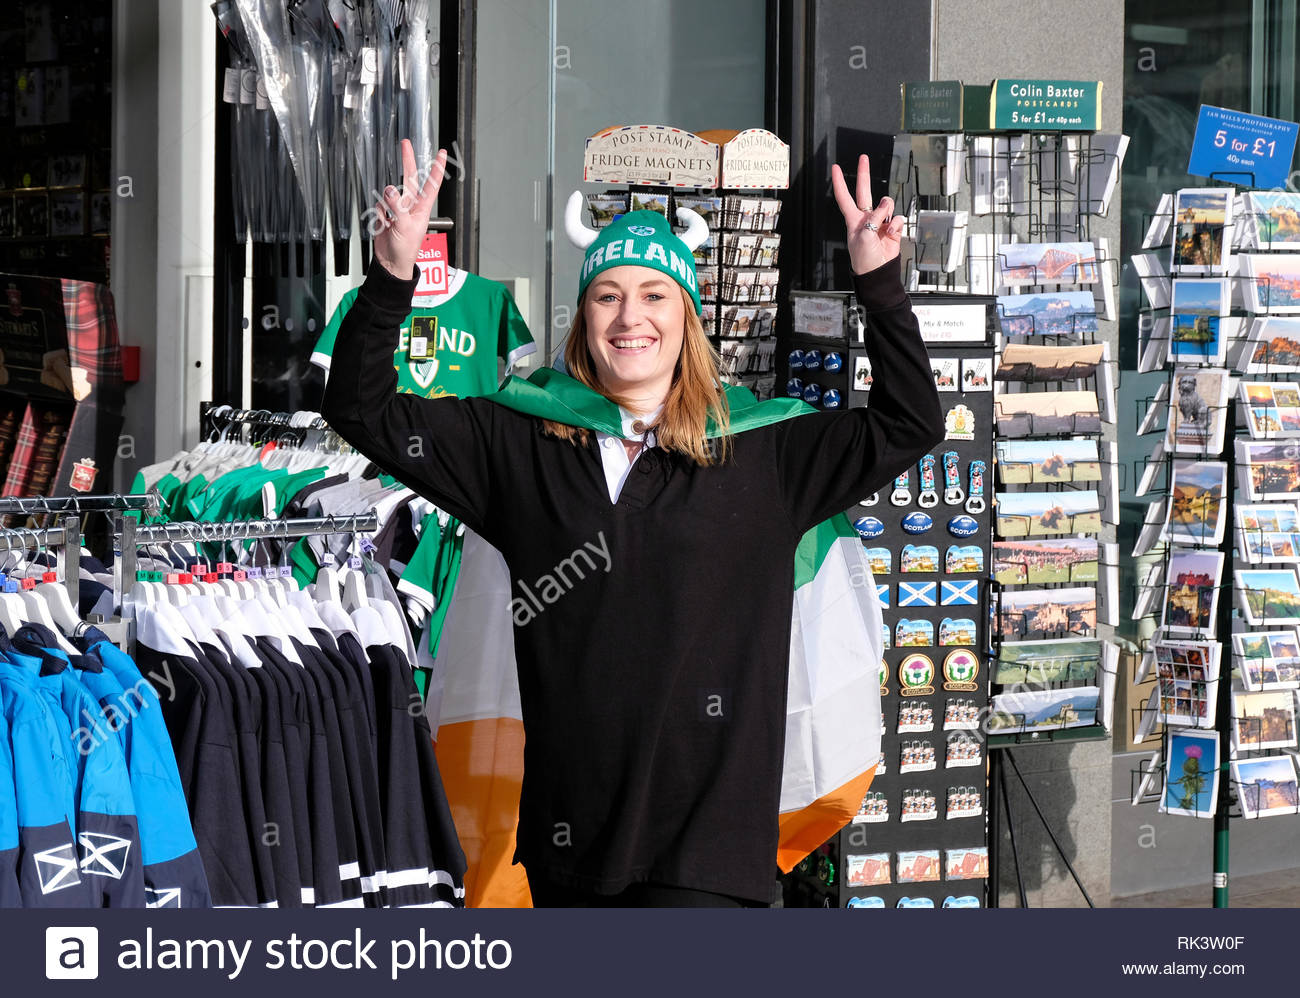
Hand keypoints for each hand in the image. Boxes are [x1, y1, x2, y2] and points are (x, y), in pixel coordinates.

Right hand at [372, 139, 447, 279]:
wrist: (391, 262)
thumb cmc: (405, 249)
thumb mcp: (404, 227)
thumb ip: (397, 206)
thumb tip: (390, 189)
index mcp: (422, 208)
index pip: (432, 183)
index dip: (436, 168)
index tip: (441, 153)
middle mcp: (411, 205)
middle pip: (410, 178)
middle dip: (408, 161)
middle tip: (406, 143)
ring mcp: (398, 208)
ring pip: (389, 194)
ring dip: (386, 206)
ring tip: (390, 222)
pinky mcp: (385, 213)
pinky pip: (379, 206)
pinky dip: (379, 215)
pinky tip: (383, 225)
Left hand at [831, 154, 904, 275]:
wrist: (877, 272)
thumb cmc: (864, 258)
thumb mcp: (863, 236)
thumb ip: (875, 217)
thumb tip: (887, 204)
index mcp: (853, 219)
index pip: (844, 197)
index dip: (840, 182)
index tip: (836, 168)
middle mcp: (866, 217)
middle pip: (865, 191)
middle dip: (864, 174)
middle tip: (863, 158)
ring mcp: (880, 222)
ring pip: (887, 205)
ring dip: (887, 212)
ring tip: (883, 227)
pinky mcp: (892, 228)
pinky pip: (897, 218)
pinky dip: (896, 225)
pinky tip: (890, 234)